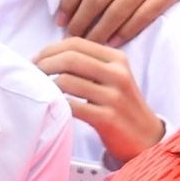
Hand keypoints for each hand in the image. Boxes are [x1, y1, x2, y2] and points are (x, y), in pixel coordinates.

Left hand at [36, 37, 163, 161]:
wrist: (146, 138)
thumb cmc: (122, 106)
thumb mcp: (114, 77)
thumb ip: (90, 63)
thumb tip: (53, 54)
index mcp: (117, 59)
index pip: (76, 43)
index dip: (51, 49)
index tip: (37, 58)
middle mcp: (118, 74)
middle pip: (70, 58)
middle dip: (45, 64)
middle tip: (33, 73)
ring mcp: (113, 97)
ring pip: (67, 81)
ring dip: (47, 85)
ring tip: (41, 90)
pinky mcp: (107, 118)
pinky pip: (72, 106)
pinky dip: (58, 104)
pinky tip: (54, 106)